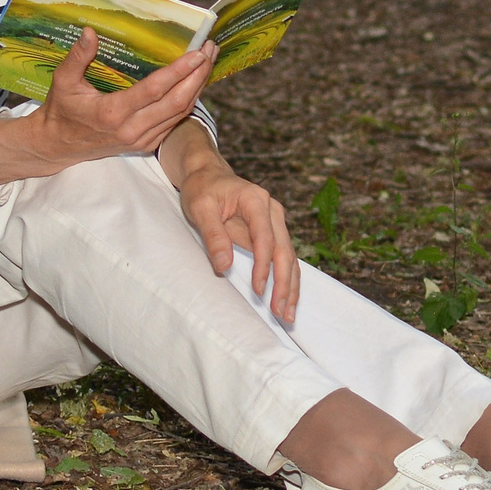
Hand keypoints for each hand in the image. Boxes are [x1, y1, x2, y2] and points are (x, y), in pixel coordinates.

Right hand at [0, 29, 214, 184]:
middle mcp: (132, 130)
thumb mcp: (63, 81)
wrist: (58, 146)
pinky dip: (189, 100)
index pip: (154, 90)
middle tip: (210, 50)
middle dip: (198, 75)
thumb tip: (89, 32)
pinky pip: (175, 121)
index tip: (197, 53)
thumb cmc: (61, 110)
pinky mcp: (146, 145)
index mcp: (112, 113)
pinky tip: (196, 81)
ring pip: (180, 113)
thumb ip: (77, 57)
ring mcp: (142, 140)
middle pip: (177, 103)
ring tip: (209, 60)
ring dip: (198, 87)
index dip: (179, 72)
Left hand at [179, 162, 299, 323]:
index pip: (265, 238)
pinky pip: (283, 258)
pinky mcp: (272, 232)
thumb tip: (224, 267)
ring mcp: (275, 222)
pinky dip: (287, 280)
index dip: (263, 266)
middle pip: (284, 251)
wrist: (208, 174)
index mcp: (256, 201)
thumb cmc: (202, 189)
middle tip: (280, 312)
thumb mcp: (200, 208)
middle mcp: (272, 211)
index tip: (258, 290)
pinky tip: (287, 300)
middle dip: (284, 283)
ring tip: (288, 315)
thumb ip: (213, 236)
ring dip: (290, 287)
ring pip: (289, 257)